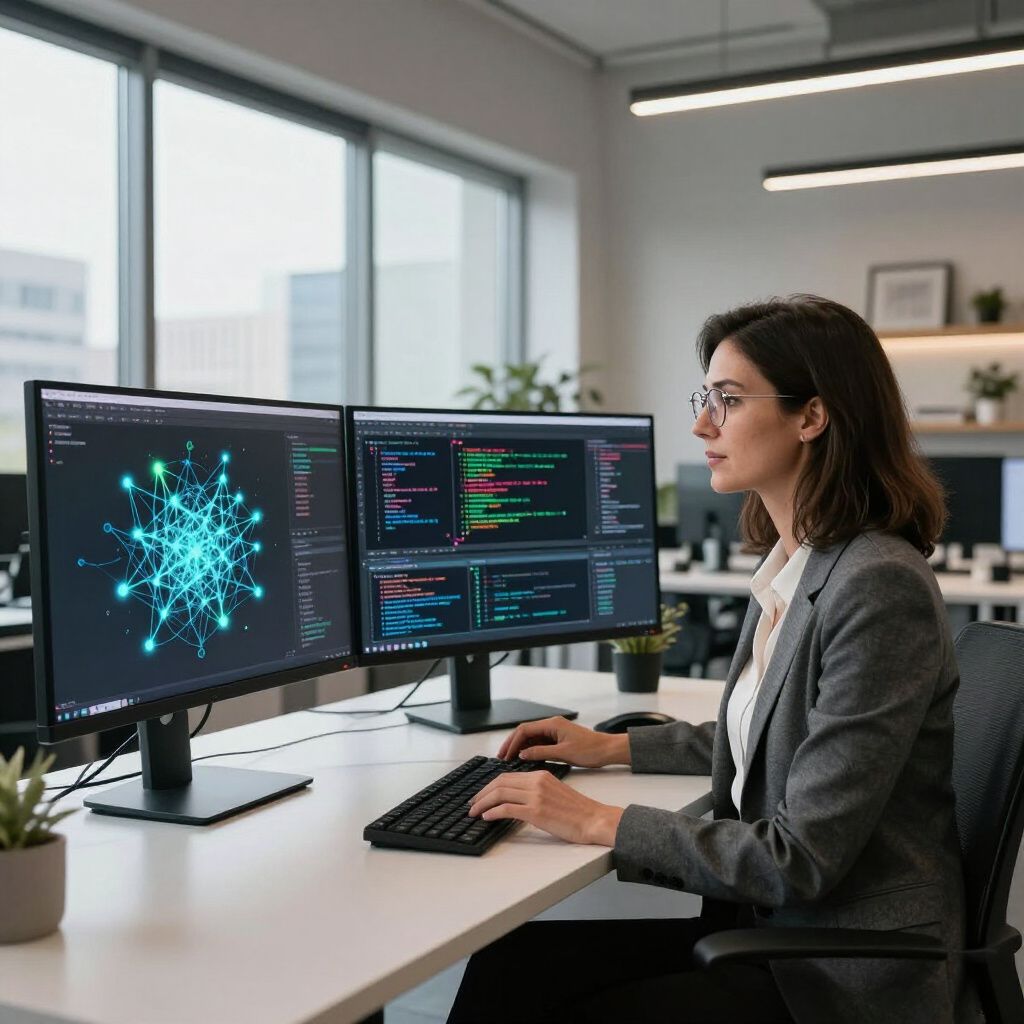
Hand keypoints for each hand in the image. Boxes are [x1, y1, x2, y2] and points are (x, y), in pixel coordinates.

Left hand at [468, 769, 623, 845]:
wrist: (594, 819)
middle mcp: (536, 781)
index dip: (490, 785)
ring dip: (483, 803)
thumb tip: (516, 800)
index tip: (481, 795)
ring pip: (500, 793)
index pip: (507, 776)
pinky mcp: (536, 812)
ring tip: (474, 812)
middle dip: (482, 793)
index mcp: (540, 775)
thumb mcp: (554, 791)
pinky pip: (507, 809)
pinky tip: (487, 817)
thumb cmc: (578, 810)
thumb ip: (536, 791)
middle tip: (472, 803)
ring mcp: (536, 796)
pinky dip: (493, 812)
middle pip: (500, 782)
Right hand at [497, 717, 628, 768]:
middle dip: (512, 744)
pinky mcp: (558, 739)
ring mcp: (555, 732)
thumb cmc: (590, 750)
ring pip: (531, 738)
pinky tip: (524, 760)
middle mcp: (552, 725)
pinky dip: (530, 750)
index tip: (505, 755)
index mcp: (552, 724)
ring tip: (509, 760)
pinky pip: (539, 743)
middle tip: (501, 757)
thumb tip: (522, 754)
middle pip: (525, 732)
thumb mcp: (563, 753)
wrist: (607, 750)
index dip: (512, 742)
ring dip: (520, 747)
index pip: (525, 730)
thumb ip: (541, 752)